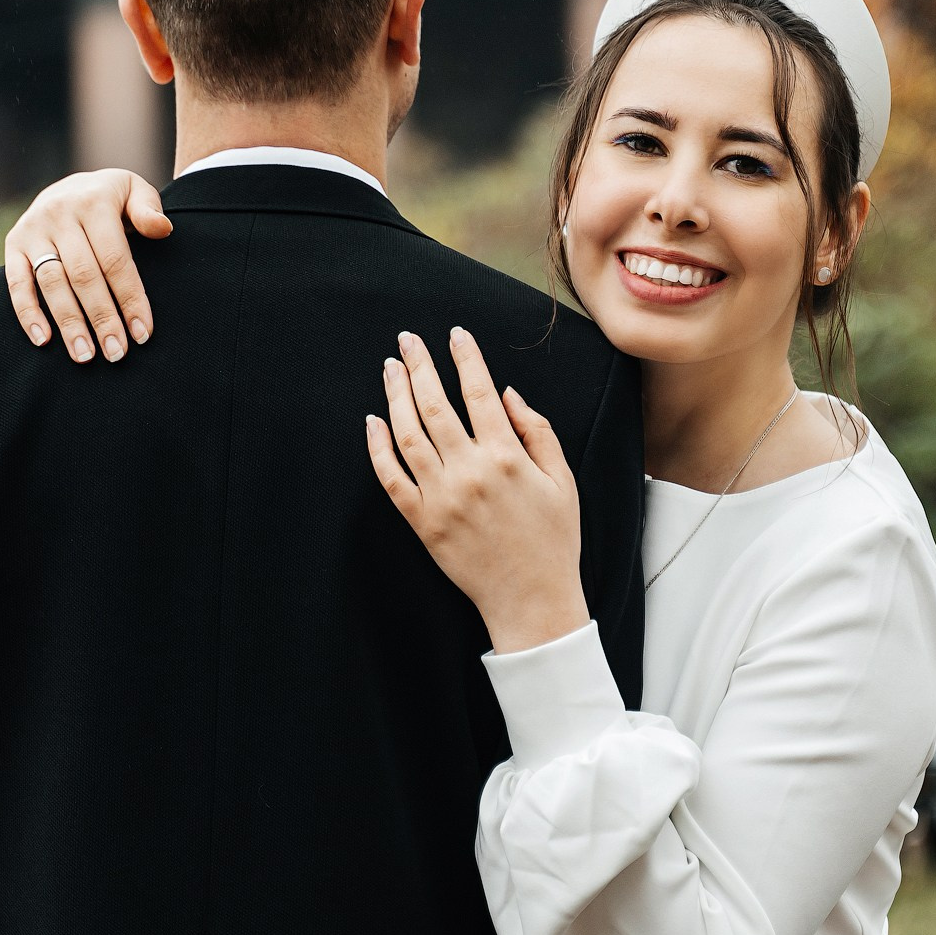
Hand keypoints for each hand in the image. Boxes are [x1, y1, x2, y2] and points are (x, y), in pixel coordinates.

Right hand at [4, 170, 170, 362]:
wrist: (71, 184)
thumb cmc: (112, 199)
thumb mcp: (135, 192)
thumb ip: (148, 210)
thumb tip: (162, 229)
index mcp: (94, 203)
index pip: (115, 259)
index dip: (129, 298)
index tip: (142, 333)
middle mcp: (60, 214)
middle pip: (83, 276)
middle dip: (102, 318)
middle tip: (116, 353)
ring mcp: (33, 230)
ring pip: (51, 283)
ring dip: (68, 323)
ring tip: (85, 355)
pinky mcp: (13, 244)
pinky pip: (16, 283)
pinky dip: (27, 313)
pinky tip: (43, 340)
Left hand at [366, 328, 589, 653]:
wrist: (532, 600)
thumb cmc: (553, 540)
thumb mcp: (562, 480)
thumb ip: (538, 432)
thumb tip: (506, 394)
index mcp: (507, 456)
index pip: (478, 392)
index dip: (465, 357)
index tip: (455, 334)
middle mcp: (470, 471)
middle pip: (434, 404)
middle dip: (419, 364)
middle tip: (407, 340)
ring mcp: (441, 497)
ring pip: (407, 433)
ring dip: (394, 395)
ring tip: (390, 368)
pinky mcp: (422, 522)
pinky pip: (391, 478)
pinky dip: (378, 447)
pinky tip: (373, 422)